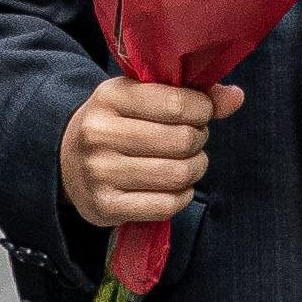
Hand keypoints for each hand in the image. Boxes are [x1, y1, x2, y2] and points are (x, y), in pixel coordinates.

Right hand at [60, 78, 246, 230]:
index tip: (201, 113)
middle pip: (181, 141)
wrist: (65, 160)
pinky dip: (181, 196)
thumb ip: (192, 95)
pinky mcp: (104, 206)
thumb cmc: (116, 124)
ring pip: (177, 175)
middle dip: (199, 141)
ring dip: (195, 169)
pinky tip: (175, 187)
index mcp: (110, 97)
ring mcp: (100, 173)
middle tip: (193, 140)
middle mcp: (100, 133)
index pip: (176, 103)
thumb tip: (236, 97)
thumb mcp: (142, 97)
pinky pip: (165, 206)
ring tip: (189, 163)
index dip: (202, 110)